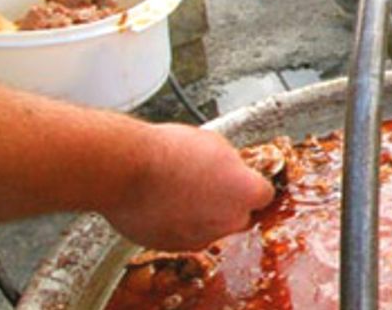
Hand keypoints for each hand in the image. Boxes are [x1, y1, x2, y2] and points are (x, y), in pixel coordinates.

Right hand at [102, 124, 274, 250]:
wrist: (126, 170)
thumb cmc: (168, 152)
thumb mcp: (214, 143)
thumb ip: (231, 164)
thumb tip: (231, 169)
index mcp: (246, 192)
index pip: (265, 195)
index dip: (252, 185)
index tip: (243, 180)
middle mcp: (229, 221)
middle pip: (240, 216)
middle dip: (230, 204)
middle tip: (210, 185)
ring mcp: (201, 237)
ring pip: (211, 228)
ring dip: (203, 215)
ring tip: (181, 190)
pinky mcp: (173, 247)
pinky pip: (184, 236)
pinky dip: (178, 224)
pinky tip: (165, 203)